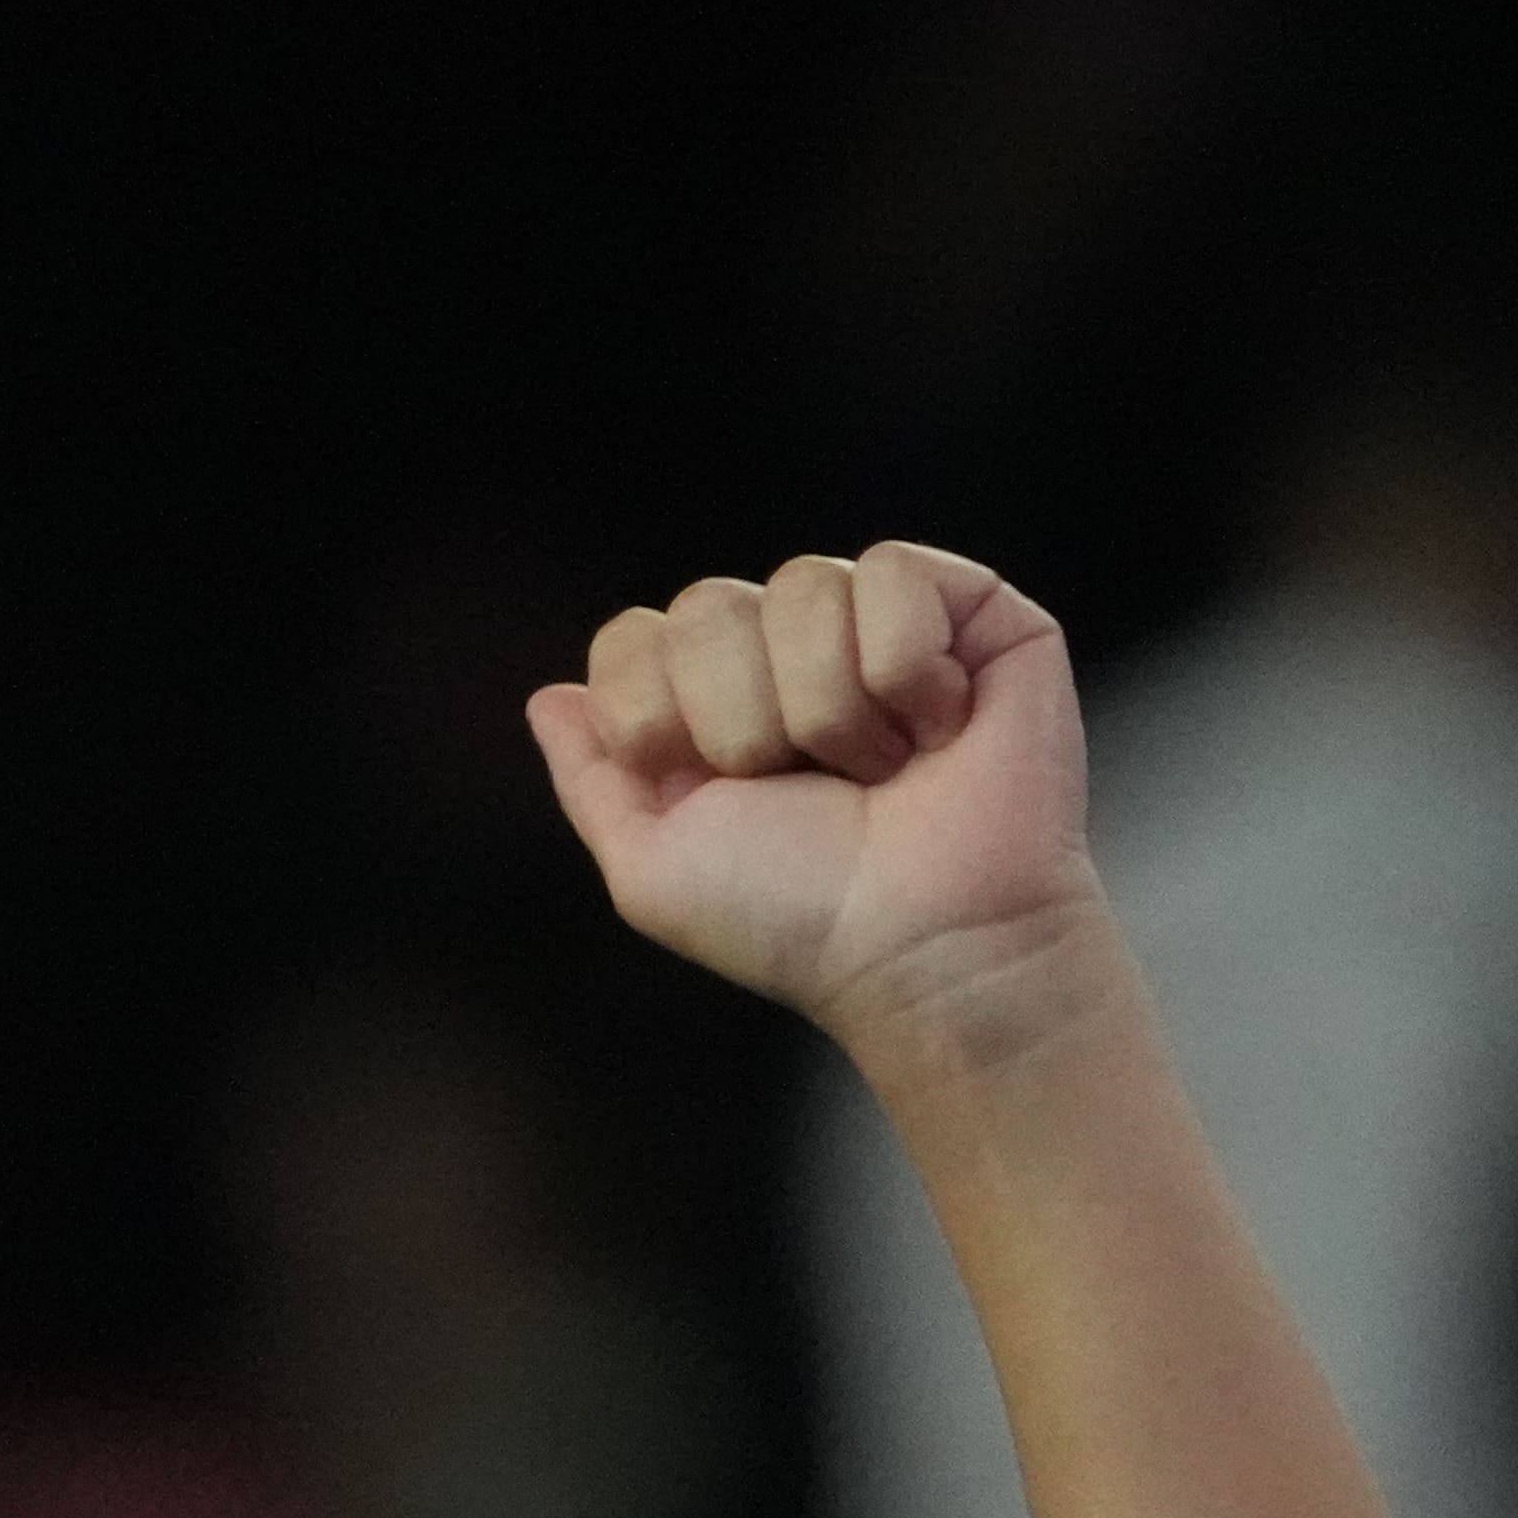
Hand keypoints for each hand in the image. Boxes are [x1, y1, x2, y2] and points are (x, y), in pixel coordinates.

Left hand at [529, 545, 1101, 1058]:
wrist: (926, 944)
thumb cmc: (797, 921)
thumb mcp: (652, 870)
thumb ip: (591, 781)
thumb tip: (548, 697)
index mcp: (710, 703)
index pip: (634, 638)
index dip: (653, 714)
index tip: (706, 790)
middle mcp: (788, 652)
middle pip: (707, 605)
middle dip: (741, 718)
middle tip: (805, 789)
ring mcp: (878, 623)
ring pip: (802, 585)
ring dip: (829, 708)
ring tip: (880, 772)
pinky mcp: (970, 608)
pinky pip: (894, 573)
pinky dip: (906, 670)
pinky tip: (938, 731)